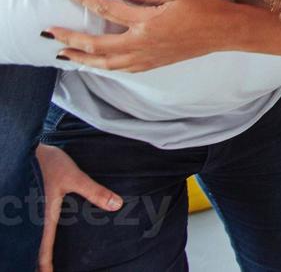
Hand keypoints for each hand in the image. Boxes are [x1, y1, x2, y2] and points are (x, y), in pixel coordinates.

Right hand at [35, 144, 121, 271]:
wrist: (36, 147)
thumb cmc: (52, 163)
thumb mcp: (75, 177)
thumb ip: (94, 191)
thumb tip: (117, 205)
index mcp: (46, 214)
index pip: (43, 245)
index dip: (45, 263)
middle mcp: (43, 214)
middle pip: (41, 243)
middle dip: (45, 258)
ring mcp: (43, 208)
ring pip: (45, 233)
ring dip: (48, 245)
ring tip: (56, 259)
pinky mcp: (47, 199)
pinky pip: (49, 221)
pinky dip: (52, 232)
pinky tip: (61, 232)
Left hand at [52, 0, 239, 70]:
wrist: (225, 31)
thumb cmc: (204, 8)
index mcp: (146, 23)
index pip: (106, 9)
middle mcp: (141, 44)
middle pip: (96, 44)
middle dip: (70, 38)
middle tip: (49, 32)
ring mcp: (146, 57)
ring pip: (105, 62)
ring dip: (82, 57)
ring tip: (64, 53)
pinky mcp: (153, 64)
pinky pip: (120, 68)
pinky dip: (103, 66)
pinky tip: (96, 62)